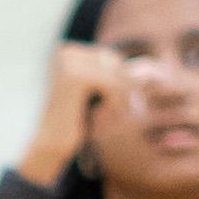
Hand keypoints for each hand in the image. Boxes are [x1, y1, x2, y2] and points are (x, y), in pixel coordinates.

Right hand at [21, 43, 115, 183]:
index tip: (120, 105)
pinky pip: (113, 83)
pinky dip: (116, 102)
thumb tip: (150, 70)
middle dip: (121, 87)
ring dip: (120, 96)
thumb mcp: (97, 96)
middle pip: (115, 61)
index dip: (120, 81)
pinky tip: (105, 118)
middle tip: (120, 112)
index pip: (110, 57)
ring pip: (116, 72)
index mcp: (67, 51)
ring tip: (111, 116)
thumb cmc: (73, 124)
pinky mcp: (73, 77)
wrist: (48, 147)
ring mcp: (68, 61)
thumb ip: (116, 78)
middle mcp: (66, 51)